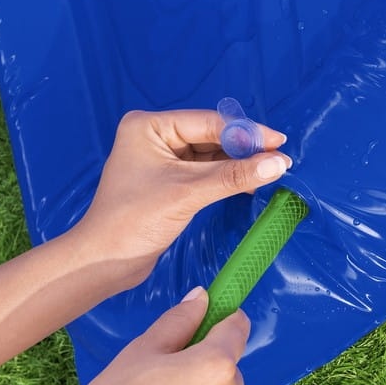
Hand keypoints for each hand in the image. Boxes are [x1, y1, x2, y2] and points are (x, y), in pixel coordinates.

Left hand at [75, 109, 290, 278]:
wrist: (104, 261)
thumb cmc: (135, 220)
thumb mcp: (188, 194)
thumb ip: (234, 176)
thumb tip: (279, 163)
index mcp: (150, 126)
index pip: (208, 123)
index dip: (246, 133)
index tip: (280, 143)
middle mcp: (154, 136)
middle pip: (210, 136)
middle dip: (243, 149)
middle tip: (280, 159)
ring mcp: (161, 159)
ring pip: (209, 155)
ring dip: (237, 165)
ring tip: (271, 171)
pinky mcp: (167, 181)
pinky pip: (203, 172)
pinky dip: (225, 178)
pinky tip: (249, 184)